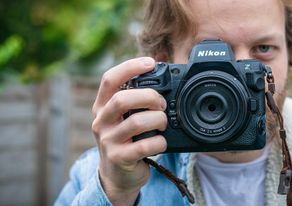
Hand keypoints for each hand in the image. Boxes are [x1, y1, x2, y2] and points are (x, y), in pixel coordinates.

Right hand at [91, 57, 167, 204]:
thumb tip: (159, 68)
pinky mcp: (119, 158)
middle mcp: (101, 121)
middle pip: (122, 99)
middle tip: (161, 104)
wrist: (118, 176)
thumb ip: (137, 97)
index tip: (150, 63)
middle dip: (149, 97)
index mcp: (103, 106)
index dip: (130, 67)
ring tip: (163, 124)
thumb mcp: (125, 117)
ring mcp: (108, 141)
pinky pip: (144, 146)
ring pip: (136, 122)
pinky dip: (159, 142)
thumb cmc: (127, 139)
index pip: (110, 79)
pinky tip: (161, 142)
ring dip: (158, 120)